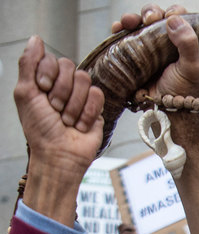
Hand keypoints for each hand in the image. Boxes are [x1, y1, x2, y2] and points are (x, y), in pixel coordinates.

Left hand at [14, 35, 104, 224]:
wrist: (60, 154)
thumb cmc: (40, 129)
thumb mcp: (25, 93)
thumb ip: (28, 64)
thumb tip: (35, 39)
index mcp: (44, 80)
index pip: (52, 59)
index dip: (48, 74)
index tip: (42, 91)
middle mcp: (63, 85)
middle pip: (70, 67)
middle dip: (60, 91)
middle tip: (55, 109)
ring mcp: (81, 96)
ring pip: (85, 81)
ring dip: (73, 105)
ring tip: (67, 120)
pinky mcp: (97, 108)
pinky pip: (98, 95)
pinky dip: (87, 112)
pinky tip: (80, 125)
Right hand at [111, 5, 198, 99]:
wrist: (167, 113)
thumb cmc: (183, 92)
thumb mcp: (191, 68)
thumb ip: (188, 43)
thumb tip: (173, 20)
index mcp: (186, 42)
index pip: (179, 18)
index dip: (172, 13)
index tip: (167, 18)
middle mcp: (168, 42)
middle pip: (156, 17)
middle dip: (150, 13)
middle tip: (148, 20)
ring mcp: (151, 48)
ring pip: (139, 24)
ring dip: (132, 19)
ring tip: (128, 22)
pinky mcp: (136, 55)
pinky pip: (126, 38)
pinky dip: (120, 31)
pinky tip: (117, 29)